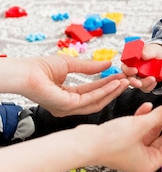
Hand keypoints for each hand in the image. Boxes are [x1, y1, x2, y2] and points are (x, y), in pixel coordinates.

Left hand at [11, 55, 129, 115]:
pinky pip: (91, 100)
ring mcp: (68, 108)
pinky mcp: (68, 106)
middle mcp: (68, 105)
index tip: (119, 76)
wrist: (25, 72)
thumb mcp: (70, 64)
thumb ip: (89, 66)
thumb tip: (106, 63)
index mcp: (67, 96)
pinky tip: (114, 84)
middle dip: (113, 89)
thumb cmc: (39, 68)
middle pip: (97, 99)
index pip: (91, 92)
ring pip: (97, 102)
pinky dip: (104, 91)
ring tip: (124, 82)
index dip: (107, 84)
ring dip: (112, 91)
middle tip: (127, 80)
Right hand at [79, 101, 161, 171]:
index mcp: (151, 163)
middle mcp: (144, 159)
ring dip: (161, 117)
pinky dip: (145, 118)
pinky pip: (141, 129)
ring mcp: (134, 150)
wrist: (81, 143)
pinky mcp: (125, 141)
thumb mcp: (140, 126)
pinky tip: (147, 107)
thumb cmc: (108, 142)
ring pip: (154, 131)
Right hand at [123, 43, 161, 91]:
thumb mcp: (152, 49)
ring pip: (137, 85)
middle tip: (140, 83)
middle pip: (128, 79)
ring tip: (153, 79)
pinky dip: (150, 86)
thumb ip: (148, 51)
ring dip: (144, 84)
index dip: (128, 70)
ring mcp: (138, 78)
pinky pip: (145, 88)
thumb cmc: (153, 52)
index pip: (124, 67)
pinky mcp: (144, 83)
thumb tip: (143, 54)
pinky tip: (154, 82)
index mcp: (130, 61)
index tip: (135, 70)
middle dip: (133, 82)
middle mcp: (132, 71)